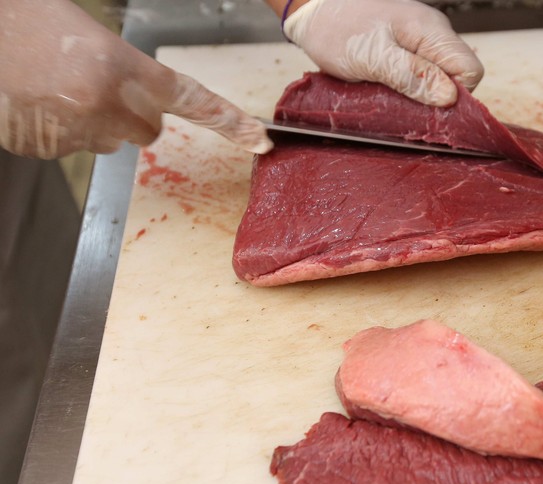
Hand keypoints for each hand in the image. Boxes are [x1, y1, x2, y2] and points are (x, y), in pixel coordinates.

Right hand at [0, 0, 271, 158]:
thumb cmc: (25, 18)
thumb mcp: (84, 29)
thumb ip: (124, 70)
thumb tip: (145, 108)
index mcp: (119, 64)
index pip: (189, 97)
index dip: (228, 120)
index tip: (259, 139)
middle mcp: (103, 102)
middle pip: (146, 131)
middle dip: (131, 115)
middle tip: (94, 83)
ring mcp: (71, 129)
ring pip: (105, 140)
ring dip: (88, 121)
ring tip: (50, 84)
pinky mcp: (42, 147)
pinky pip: (66, 147)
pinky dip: (53, 128)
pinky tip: (31, 98)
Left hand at [283, 0, 484, 106]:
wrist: (313, 10)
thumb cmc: (338, 29)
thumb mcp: (373, 57)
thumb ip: (412, 76)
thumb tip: (450, 97)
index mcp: (431, 31)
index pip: (470, 71)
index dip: (456, 96)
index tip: (426, 107)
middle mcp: (433, 34)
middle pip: (457, 77)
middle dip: (436, 99)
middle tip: (403, 104)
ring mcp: (420, 41)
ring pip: (439, 78)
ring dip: (420, 96)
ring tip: (390, 95)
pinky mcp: (406, 49)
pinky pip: (421, 75)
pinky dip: (408, 88)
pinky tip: (387, 89)